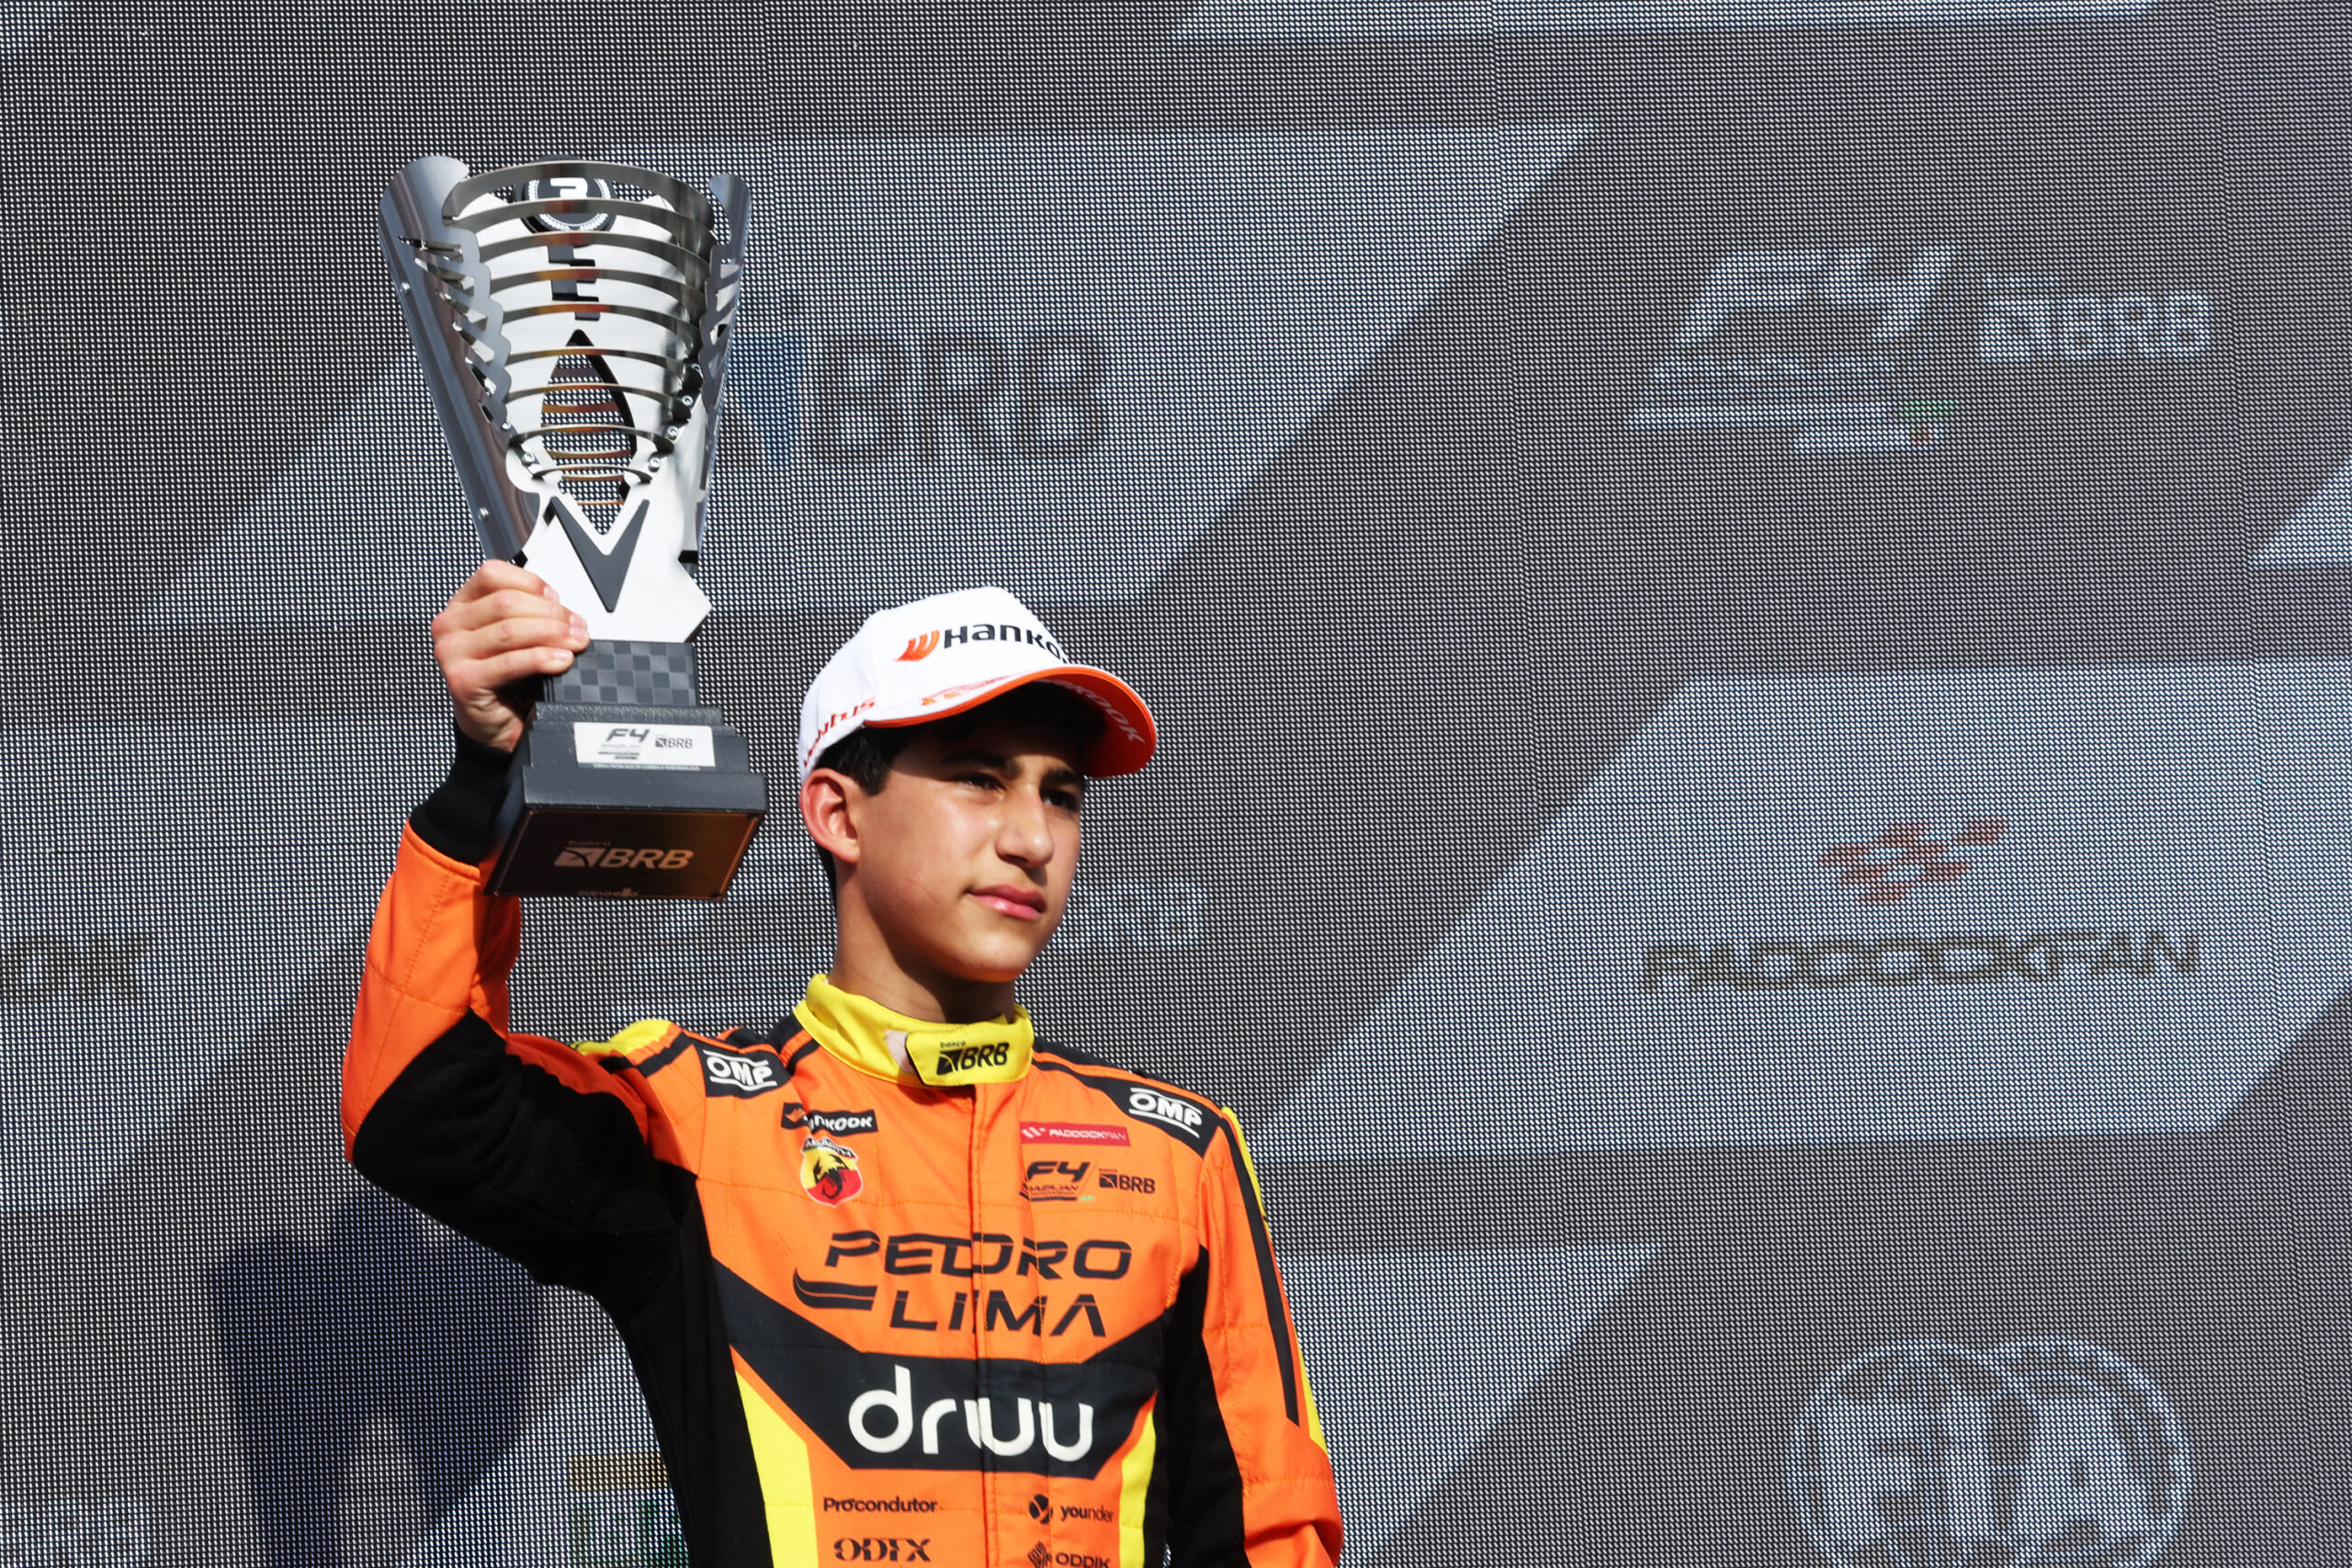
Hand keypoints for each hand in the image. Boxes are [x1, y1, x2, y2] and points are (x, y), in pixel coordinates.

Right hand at [430, 560, 589, 752]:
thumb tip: (565, 612)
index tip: (556, 599)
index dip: (531, 583)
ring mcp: (452, 652)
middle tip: (577, 627)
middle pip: (506, 602)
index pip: (492, 575)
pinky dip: (541, 659)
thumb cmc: (505, 677)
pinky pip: (509, 662)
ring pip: (509, 630)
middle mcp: (451, 625)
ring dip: (551, 634)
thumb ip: (530, 614)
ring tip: (574, 643)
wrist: (494, 721)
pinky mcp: (463, 680)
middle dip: (550, 614)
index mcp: (462, 606)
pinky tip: (560, 661)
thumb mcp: (515, 636)